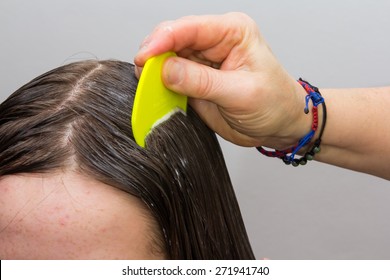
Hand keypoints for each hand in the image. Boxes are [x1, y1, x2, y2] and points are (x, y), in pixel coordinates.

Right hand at [134, 13, 308, 147]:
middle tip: (144, 76)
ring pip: (167, 58)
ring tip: (148, 87)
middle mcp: (215, 41)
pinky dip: (160, 86)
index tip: (145, 57)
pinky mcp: (195, 79)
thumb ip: (202, 82)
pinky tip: (156, 93)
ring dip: (155, 72)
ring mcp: (203, 61)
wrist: (280, 125)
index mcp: (232, 32)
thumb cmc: (274, 104)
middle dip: (154, 56)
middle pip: (172, 39)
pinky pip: (170, 78)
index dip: (163, 40)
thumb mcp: (241, 93)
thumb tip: (167, 70)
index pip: (189, 27)